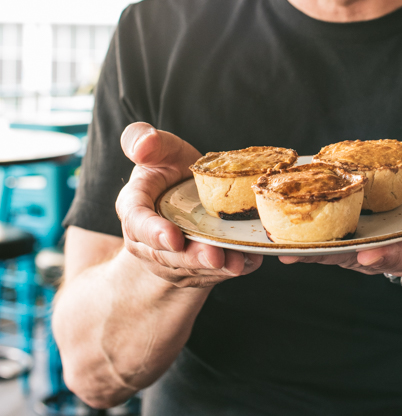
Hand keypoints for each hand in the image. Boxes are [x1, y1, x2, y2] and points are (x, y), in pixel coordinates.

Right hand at [117, 123, 261, 287]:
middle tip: (215, 256)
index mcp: (134, 209)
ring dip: (216, 269)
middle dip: (193, 258)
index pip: (137, 223)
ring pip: (193, 269)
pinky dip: (234, 267)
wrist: (181, 197)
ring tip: (238, 263)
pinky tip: (251, 261)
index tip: (173, 238)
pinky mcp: (195, 270)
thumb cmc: (168, 170)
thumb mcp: (159, 150)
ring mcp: (172, 260)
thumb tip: (142, 144)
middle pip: (168, 255)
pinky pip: (213, 274)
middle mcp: (148, 242)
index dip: (154, 233)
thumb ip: (147, 141)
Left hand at [278, 154, 401, 275]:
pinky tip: (277, 242)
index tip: (372, 257)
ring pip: (335, 253)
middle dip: (334, 259)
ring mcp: (363, 245)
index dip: (389, 256)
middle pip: (359, 258)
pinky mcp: (345, 235)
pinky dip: (303, 242)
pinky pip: (323, 240)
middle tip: (309, 257)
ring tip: (284, 252)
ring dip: (310, 254)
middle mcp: (387, 249)